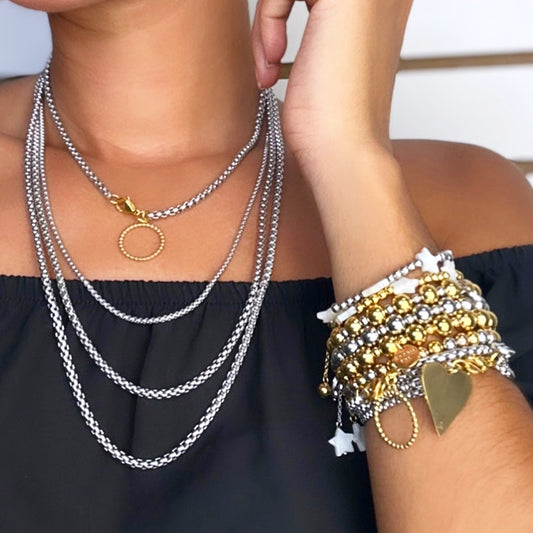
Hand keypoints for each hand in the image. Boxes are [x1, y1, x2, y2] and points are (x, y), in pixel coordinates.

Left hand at [251, 0, 412, 179]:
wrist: (344, 153)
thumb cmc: (331, 122)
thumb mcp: (325, 55)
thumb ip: (320, 21)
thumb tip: (283, 4)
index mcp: (383, 3)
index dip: (287, 14)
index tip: (275, 56)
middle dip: (275, 16)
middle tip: (270, 60)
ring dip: (268, 23)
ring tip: (269, 65)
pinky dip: (267, 19)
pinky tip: (273, 59)